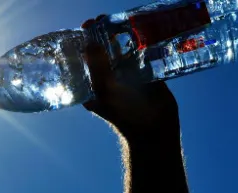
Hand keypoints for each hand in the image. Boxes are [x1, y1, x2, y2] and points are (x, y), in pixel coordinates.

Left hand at [81, 18, 179, 140]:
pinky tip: (140, 29)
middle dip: (102, 34)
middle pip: (103, 50)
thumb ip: (97, 67)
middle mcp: (109, 78)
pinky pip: (142, 54)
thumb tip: (88, 43)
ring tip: (119, 19)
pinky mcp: (146, 73)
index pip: (85, 59)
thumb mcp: (105, 90)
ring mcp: (127, 75)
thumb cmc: (123, 113)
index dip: (84, 42)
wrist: (153, 128)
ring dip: (121, 35)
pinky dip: (141, 42)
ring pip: (122, 50)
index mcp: (93, 84)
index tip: (85, 27)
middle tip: (101, 19)